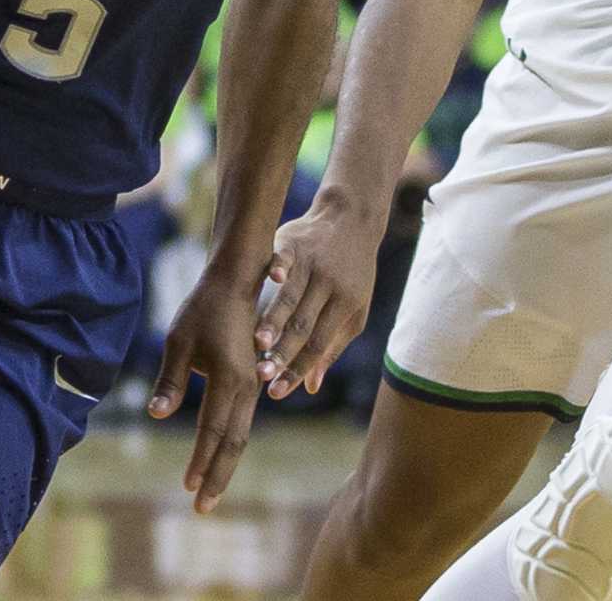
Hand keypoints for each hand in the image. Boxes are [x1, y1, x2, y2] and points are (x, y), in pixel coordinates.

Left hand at [146, 272, 263, 514]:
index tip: (187, 487)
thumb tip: (157, 415)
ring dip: (225, 464)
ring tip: (210, 491)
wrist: (237, 281)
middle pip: (234, 442)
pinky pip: (244, 420)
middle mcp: (248, 385)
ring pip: (242, 433)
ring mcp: (253, 383)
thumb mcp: (178, 343)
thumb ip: (170, 381)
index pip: (213, 431)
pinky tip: (221, 457)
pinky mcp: (252, 379)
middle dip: (218, 476)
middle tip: (203, 508)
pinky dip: (231, 444)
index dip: (200, 461)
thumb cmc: (203, 309)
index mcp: (230, 379)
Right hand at [253, 194, 385, 402]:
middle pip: (303, 324)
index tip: (276, 392)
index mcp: (345, 304)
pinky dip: (277, 267)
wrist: (352, 219)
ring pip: (291, 295)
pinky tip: (271, 281)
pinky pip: (283, 257)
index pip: (318, 344)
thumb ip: (331, 347)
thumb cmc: (352, 273)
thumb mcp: (354, 309)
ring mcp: (311, 262)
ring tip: (257, 342)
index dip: (297, 369)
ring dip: (274, 319)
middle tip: (261, 375)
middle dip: (282, 352)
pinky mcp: (293, 241)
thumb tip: (310, 387)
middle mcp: (329, 284)